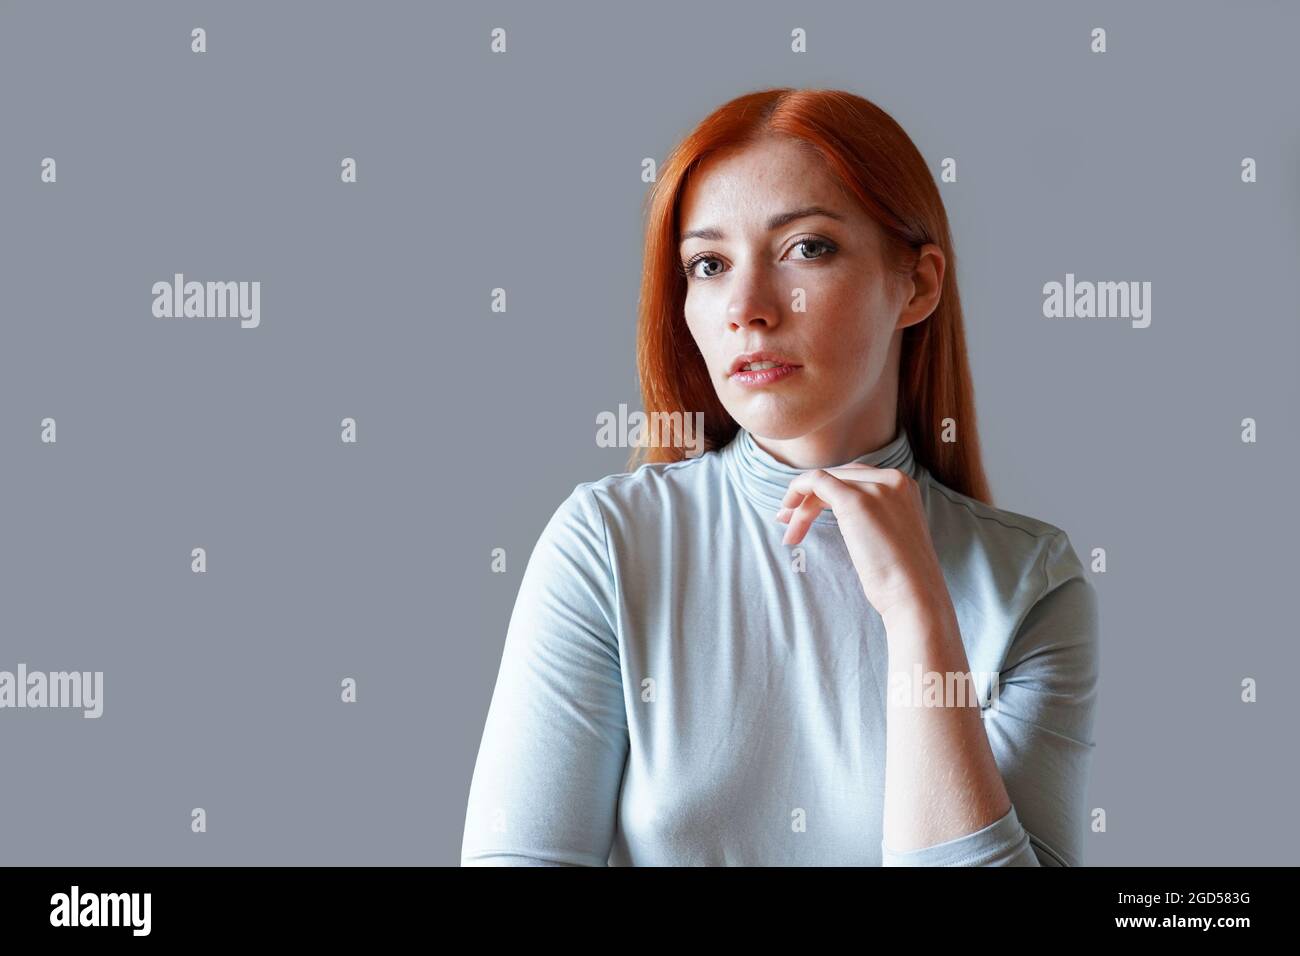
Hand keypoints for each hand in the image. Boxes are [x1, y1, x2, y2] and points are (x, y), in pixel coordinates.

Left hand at [776, 463, 948, 622]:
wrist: (915, 596)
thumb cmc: (903, 578)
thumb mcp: (893, 536)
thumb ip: (876, 518)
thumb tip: (849, 520)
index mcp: (904, 486)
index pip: (856, 479)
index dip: (828, 494)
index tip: (808, 516)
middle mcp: (893, 479)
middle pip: (839, 478)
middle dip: (811, 499)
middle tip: (789, 523)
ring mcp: (876, 487)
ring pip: (825, 482)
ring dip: (801, 505)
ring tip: (790, 534)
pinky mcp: (855, 501)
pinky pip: (816, 481)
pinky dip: (798, 490)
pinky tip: (788, 512)